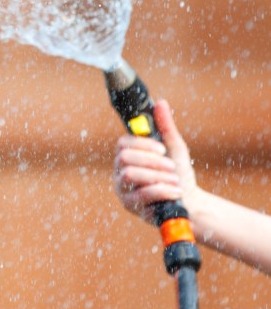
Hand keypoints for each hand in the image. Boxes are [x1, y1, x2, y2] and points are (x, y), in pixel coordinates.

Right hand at [113, 99, 197, 222]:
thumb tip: (160, 103)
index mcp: (127, 155)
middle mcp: (120, 170)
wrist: (190, 203)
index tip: (162, 149)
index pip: (123, 143)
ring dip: (157, 176)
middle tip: (170, 166)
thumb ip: (165, 127)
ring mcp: (122, 188)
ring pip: (130, 175)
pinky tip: (175, 191)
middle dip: (151, 161)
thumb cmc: (178, 174)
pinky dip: (161, 191)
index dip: (142, 144)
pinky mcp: (129, 205)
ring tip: (175, 180)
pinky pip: (141, 195)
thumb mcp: (174, 148)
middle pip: (125, 158)